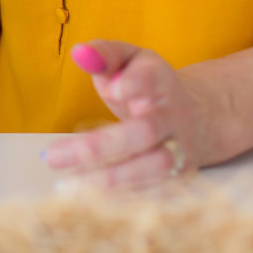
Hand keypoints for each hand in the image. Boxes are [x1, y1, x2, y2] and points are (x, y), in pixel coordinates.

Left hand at [41, 41, 229, 187]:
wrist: (201, 115)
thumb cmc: (150, 84)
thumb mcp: (130, 60)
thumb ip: (104, 55)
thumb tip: (79, 53)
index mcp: (160, 81)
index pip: (152, 79)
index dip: (135, 84)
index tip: (112, 90)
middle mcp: (173, 116)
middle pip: (144, 133)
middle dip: (99, 146)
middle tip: (52, 155)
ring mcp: (180, 149)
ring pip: (153, 168)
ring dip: (109, 180)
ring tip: (66, 185)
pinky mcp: (179, 177)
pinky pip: (153, 192)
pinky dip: (123, 199)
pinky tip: (87, 199)